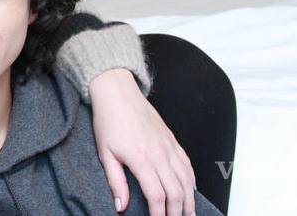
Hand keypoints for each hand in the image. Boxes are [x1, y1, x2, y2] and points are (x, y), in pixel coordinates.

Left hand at [90, 68, 195, 215]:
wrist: (118, 93)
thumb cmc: (109, 121)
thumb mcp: (104, 153)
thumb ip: (115, 181)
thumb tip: (121, 205)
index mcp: (141, 159)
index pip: (157, 195)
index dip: (159, 214)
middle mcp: (159, 154)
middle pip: (176, 191)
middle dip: (177, 211)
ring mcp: (169, 146)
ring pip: (186, 179)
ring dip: (188, 199)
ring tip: (188, 213)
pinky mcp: (172, 140)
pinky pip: (187, 164)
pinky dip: (191, 180)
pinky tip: (190, 189)